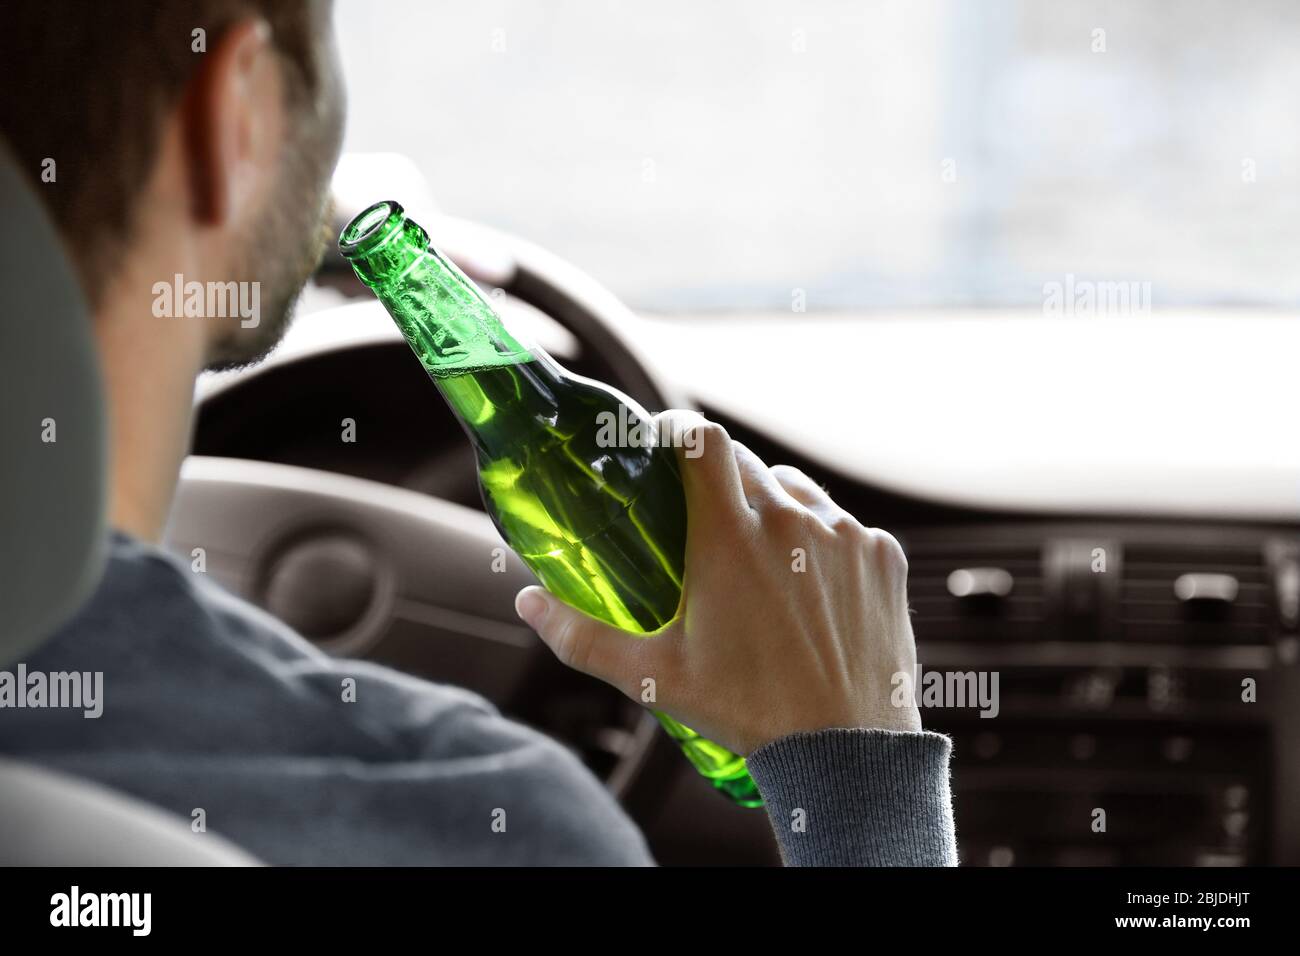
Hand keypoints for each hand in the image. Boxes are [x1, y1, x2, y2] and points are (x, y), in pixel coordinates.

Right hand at [514, 410, 921, 755]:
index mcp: (730, 538)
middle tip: (701, 518)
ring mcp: (845, 535)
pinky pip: (844, 525)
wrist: (848, 753)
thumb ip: (581, 636)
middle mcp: (791, 522)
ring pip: (797, 492)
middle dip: (718, 479)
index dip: (679, 429)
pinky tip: (808, 587)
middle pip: (745, 463)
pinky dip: (822, 542)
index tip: (666, 443)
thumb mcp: (653, 678)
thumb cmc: (747, 713)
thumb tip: (528, 602)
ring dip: (773, 508)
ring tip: (758, 557)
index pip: (702, 439)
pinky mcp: (884, 555)